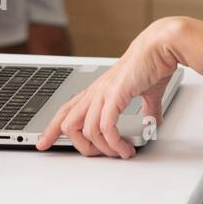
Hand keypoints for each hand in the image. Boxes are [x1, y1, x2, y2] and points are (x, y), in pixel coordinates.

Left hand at [35, 16, 202, 156]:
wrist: (159, 47)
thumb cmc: (151, 64)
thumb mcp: (146, 93)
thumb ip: (147, 109)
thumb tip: (153, 122)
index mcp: (97, 90)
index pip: (66, 111)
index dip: (52, 128)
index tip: (43, 143)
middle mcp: (96, 92)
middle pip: (68, 124)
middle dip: (79, 146)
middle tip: (98, 156)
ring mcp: (103, 93)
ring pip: (87, 130)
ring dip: (103, 149)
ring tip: (120, 153)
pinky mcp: (115, 95)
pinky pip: (106, 127)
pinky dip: (114, 143)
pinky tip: (125, 148)